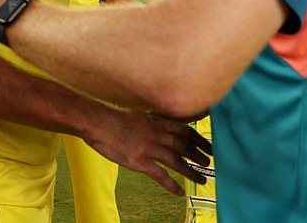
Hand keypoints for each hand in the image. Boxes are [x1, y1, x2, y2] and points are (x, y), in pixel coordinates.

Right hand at [83, 107, 212, 195]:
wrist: (97, 121)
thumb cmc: (113, 116)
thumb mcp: (138, 114)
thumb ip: (152, 121)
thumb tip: (162, 124)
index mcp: (157, 122)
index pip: (185, 130)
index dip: (199, 139)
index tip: (208, 145)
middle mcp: (157, 134)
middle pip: (184, 146)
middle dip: (199, 155)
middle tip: (209, 162)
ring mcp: (149, 148)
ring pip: (177, 161)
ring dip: (191, 171)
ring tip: (202, 178)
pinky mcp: (139, 161)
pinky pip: (160, 175)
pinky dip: (172, 185)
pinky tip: (179, 192)